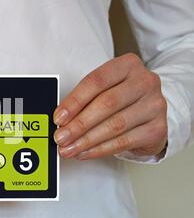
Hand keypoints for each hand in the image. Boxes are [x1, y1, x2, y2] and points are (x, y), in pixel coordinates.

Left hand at [53, 53, 167, 160]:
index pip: (96, 81)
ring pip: (115, 125)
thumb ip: (84, 100)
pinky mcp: (158, 128)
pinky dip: (100, 149)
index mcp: (127, 65)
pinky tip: (85, 153)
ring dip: (87, 140)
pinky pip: (124, 142)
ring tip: (69, 148)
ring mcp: (155, 105)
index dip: (74, 101)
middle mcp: (145, 81)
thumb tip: (60, 120)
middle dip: (79, 124)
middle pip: (106, 103)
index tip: (58, 117)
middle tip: (61, 137)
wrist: (150, 112)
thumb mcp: (104, 89)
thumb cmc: (121, 98)